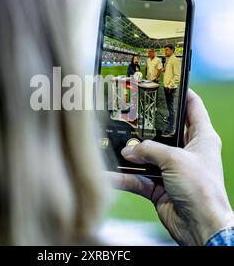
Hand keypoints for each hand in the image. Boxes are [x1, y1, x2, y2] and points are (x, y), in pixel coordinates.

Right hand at [108, 89, 233, 245]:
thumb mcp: (175, 160)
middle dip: (146, 124)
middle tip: (129, 112)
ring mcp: (171, 169)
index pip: (193, 107)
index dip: (181, 93)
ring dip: (130, 154)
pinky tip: (110, 174)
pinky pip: (138, 178)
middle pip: (164, 131)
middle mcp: (186, 151)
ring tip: (113, 144)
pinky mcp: (159, 185)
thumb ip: (149, 150)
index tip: (164, 83)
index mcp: (201, 138)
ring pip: (146, 156)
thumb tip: (128, 150)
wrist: (201, 227)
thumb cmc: (201, 189)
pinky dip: (124, 177)